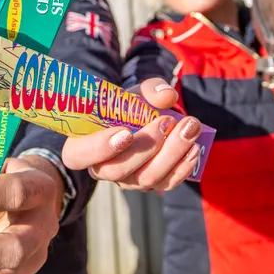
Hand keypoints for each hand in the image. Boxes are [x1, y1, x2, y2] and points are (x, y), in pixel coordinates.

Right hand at [61, 77, 202, 191]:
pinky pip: (167, 183)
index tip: (126, 132)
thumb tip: (166, 97)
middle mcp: (102, 168)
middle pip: (118, 171)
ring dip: (172, 153)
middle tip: (167, 121)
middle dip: (146, 147)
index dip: (100, 148)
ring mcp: (127, 180)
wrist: (146, 118)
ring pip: (147, 178)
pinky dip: (183, 166)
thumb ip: (149, 89)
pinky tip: (194, 148)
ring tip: (190, 128)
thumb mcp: (136, 91)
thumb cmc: (131, 105)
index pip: (78, 156)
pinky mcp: (151, 184)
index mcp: (84, 144)